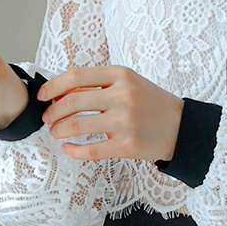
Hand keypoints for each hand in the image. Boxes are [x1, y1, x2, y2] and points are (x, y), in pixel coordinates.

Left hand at [39, 65, 183, 163]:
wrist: (183, 128)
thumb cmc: (152, 104)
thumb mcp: (130, 83)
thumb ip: (100, 84)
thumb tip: (62, 92)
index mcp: (121, 75)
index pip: (77, 76)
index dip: (54, 86)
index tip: (43, 96)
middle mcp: (123, 96)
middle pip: (72, 101)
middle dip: (53, 112)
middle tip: (47, 119)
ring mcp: (125, 122)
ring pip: (77, 125)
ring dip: (59, 130)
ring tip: (56, 132)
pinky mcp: (127, 146)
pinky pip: (90, 150)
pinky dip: (73, 150)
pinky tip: (68, 149)